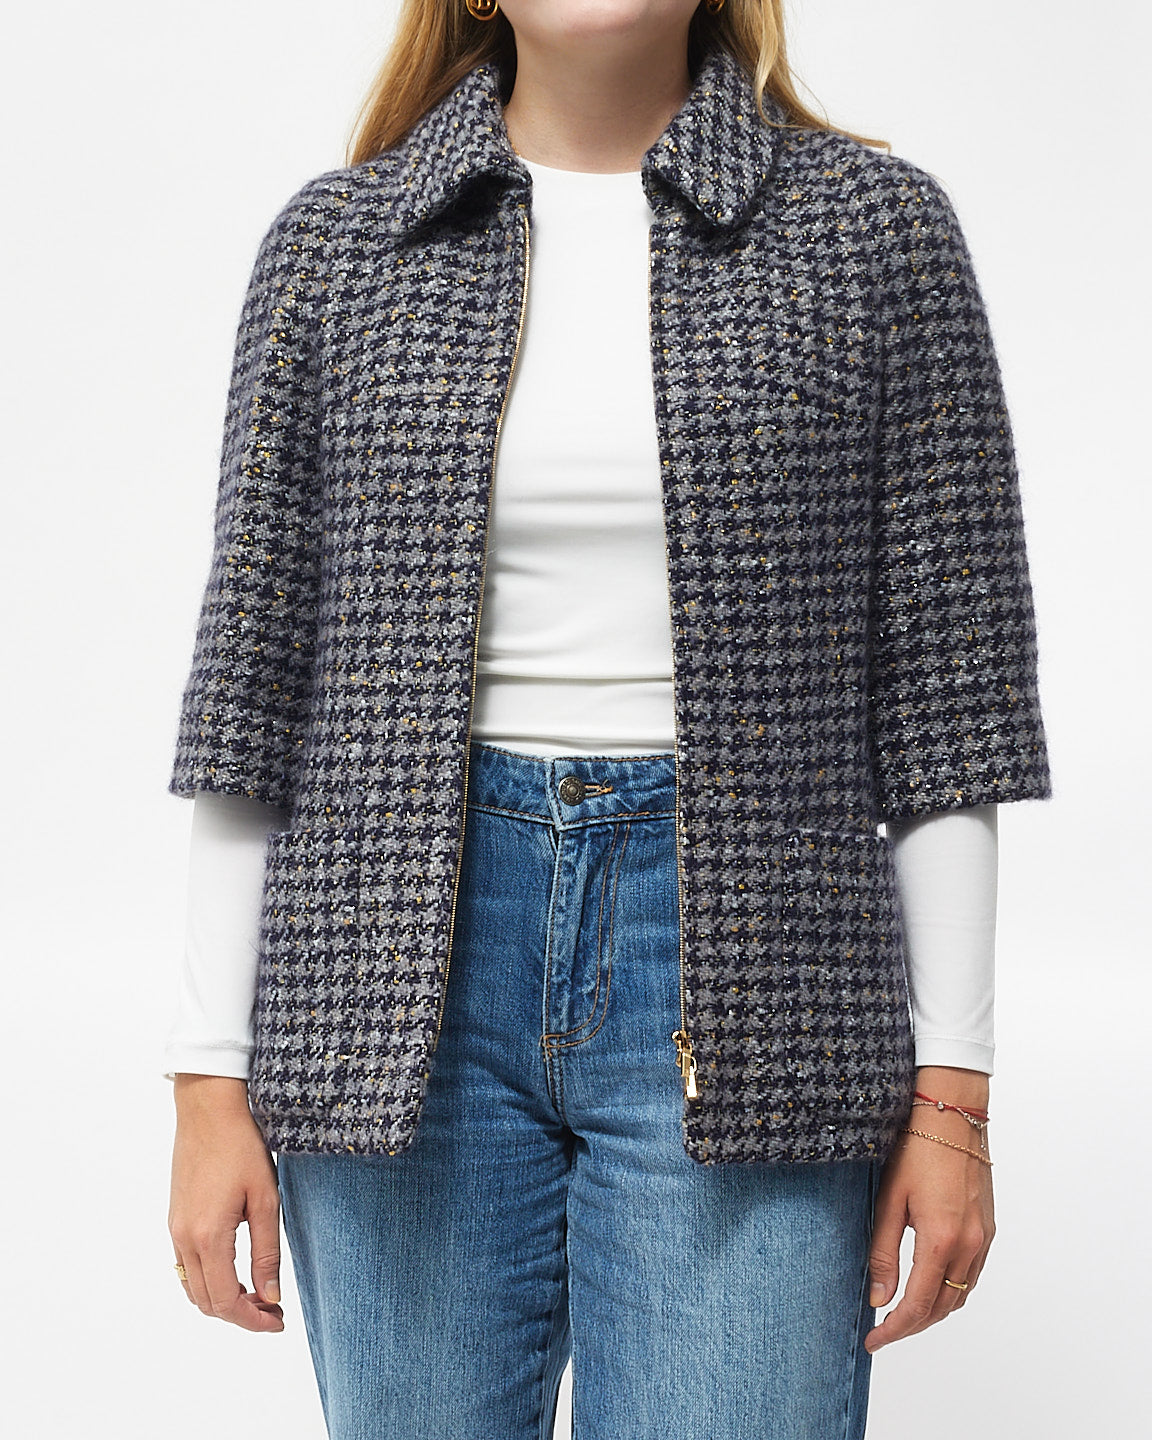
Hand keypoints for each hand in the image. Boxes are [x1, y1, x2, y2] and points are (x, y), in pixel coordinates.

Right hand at [168, 1075, 284, 1332]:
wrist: (208, 1109)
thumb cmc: (242, 1147)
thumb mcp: (265, 1199)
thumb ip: (266, 1253)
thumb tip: (270, 1298)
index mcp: (208, 1236)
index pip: (226, 1301)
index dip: (252, 1320)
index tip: (278, 1322)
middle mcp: (184, 1239)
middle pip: (206, 1302)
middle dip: (240, 1315)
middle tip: (273, 1311)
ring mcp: (175, 1230)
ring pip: (193, 1288)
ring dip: (222, 1301)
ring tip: (257, 1295)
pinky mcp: (174, 1219)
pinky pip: (185, 1268)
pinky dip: (208, 1282)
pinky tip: (234, 1273)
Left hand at [864, 1068, 993, 1351]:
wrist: (952, 1113)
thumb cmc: (916, 1148)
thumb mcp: (889, 1199)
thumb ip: (882, 1252)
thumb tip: (878, 1297)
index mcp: (942, 1240)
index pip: (917, 1305)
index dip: (894, 1330)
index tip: (873, 1341)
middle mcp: (970, 1245)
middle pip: (942, 1308)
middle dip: (912, 1326)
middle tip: (883, 1332)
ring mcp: (984, 1237)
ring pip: (960, 1295)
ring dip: (933, 1312)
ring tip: (902, 1314)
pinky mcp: (989, 1228)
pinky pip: (972, 1275)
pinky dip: (951, 1291)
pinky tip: (930, 1286)